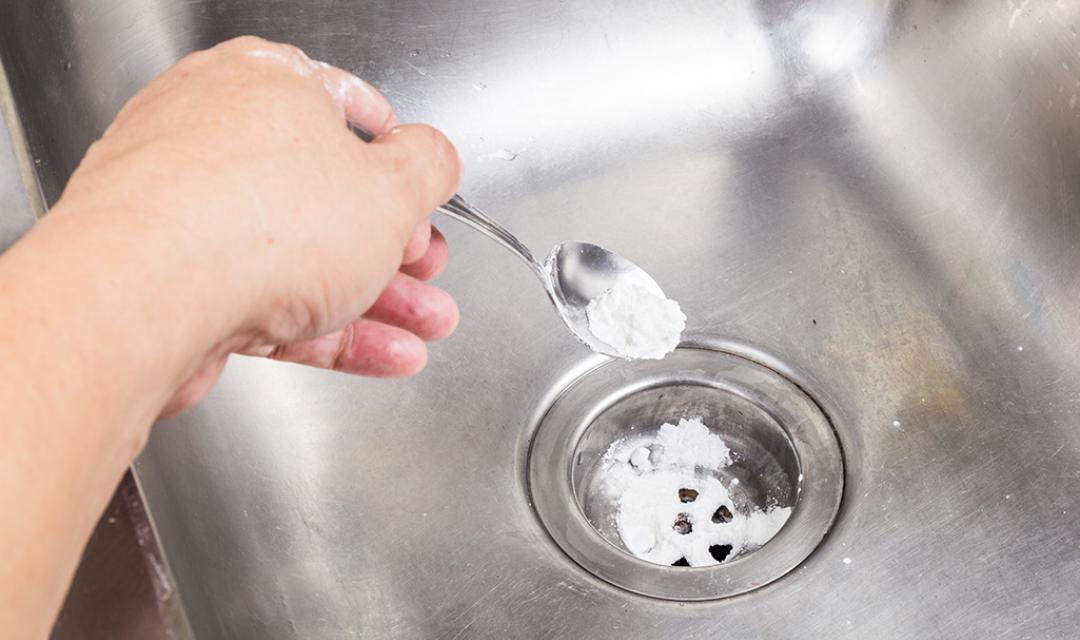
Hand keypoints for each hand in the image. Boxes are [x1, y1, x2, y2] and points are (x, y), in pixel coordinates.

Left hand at [52, 36, 462, 415]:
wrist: (143, 300)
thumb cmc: (253, 223)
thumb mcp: (392, 188)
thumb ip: (428, 168)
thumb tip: (436, 158)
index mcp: (264, 84)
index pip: (347, 107)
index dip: (398, 156)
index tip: (422, 187)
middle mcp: (216, 137)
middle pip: (327, 194)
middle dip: (397, 245)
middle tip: (429, 269)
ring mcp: (188, 212)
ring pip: (301, 255)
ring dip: (377, 297)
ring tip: (425, 324)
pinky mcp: (175, 281)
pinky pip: (268, 300)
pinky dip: (328, 328)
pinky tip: (381, 353)